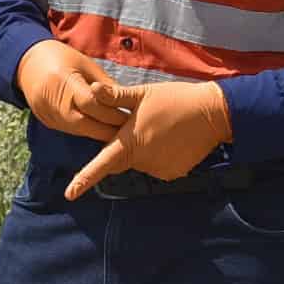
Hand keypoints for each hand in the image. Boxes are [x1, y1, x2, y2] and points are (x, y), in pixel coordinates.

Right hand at [15, 40, 131, 143]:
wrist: (28, 63)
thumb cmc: (63, 59)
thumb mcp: (86, 65)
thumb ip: (105, 85)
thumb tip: (130, 102)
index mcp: (63, 80)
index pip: (90, 103)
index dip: (111, 113)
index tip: (131, 117)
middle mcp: (52, 100)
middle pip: (84, 123)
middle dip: (108, 129)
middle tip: (130, 132)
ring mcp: (46, 113)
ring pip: (78, 130)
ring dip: (98, 133)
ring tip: (119, 135)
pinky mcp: (46, 121)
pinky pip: (70, 130)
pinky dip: (86, 131)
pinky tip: (100, 131)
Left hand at [66, 80, 232, 198]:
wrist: (214, 113)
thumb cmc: (175, 99)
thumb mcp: (143, 94)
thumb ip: (115, 96)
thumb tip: (90, 89)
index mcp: (130, 142)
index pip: (101, 165)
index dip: (84, 180)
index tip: (69, 194)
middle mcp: (142, 161)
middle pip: (121, 159)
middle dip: (124, 146)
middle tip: (142, 122)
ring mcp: (159, 169)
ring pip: (140, 162)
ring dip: (143, 149)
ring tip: (161, 127)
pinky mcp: (174, 173)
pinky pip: (157, 166)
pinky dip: (159, 155)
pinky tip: (171, 138)